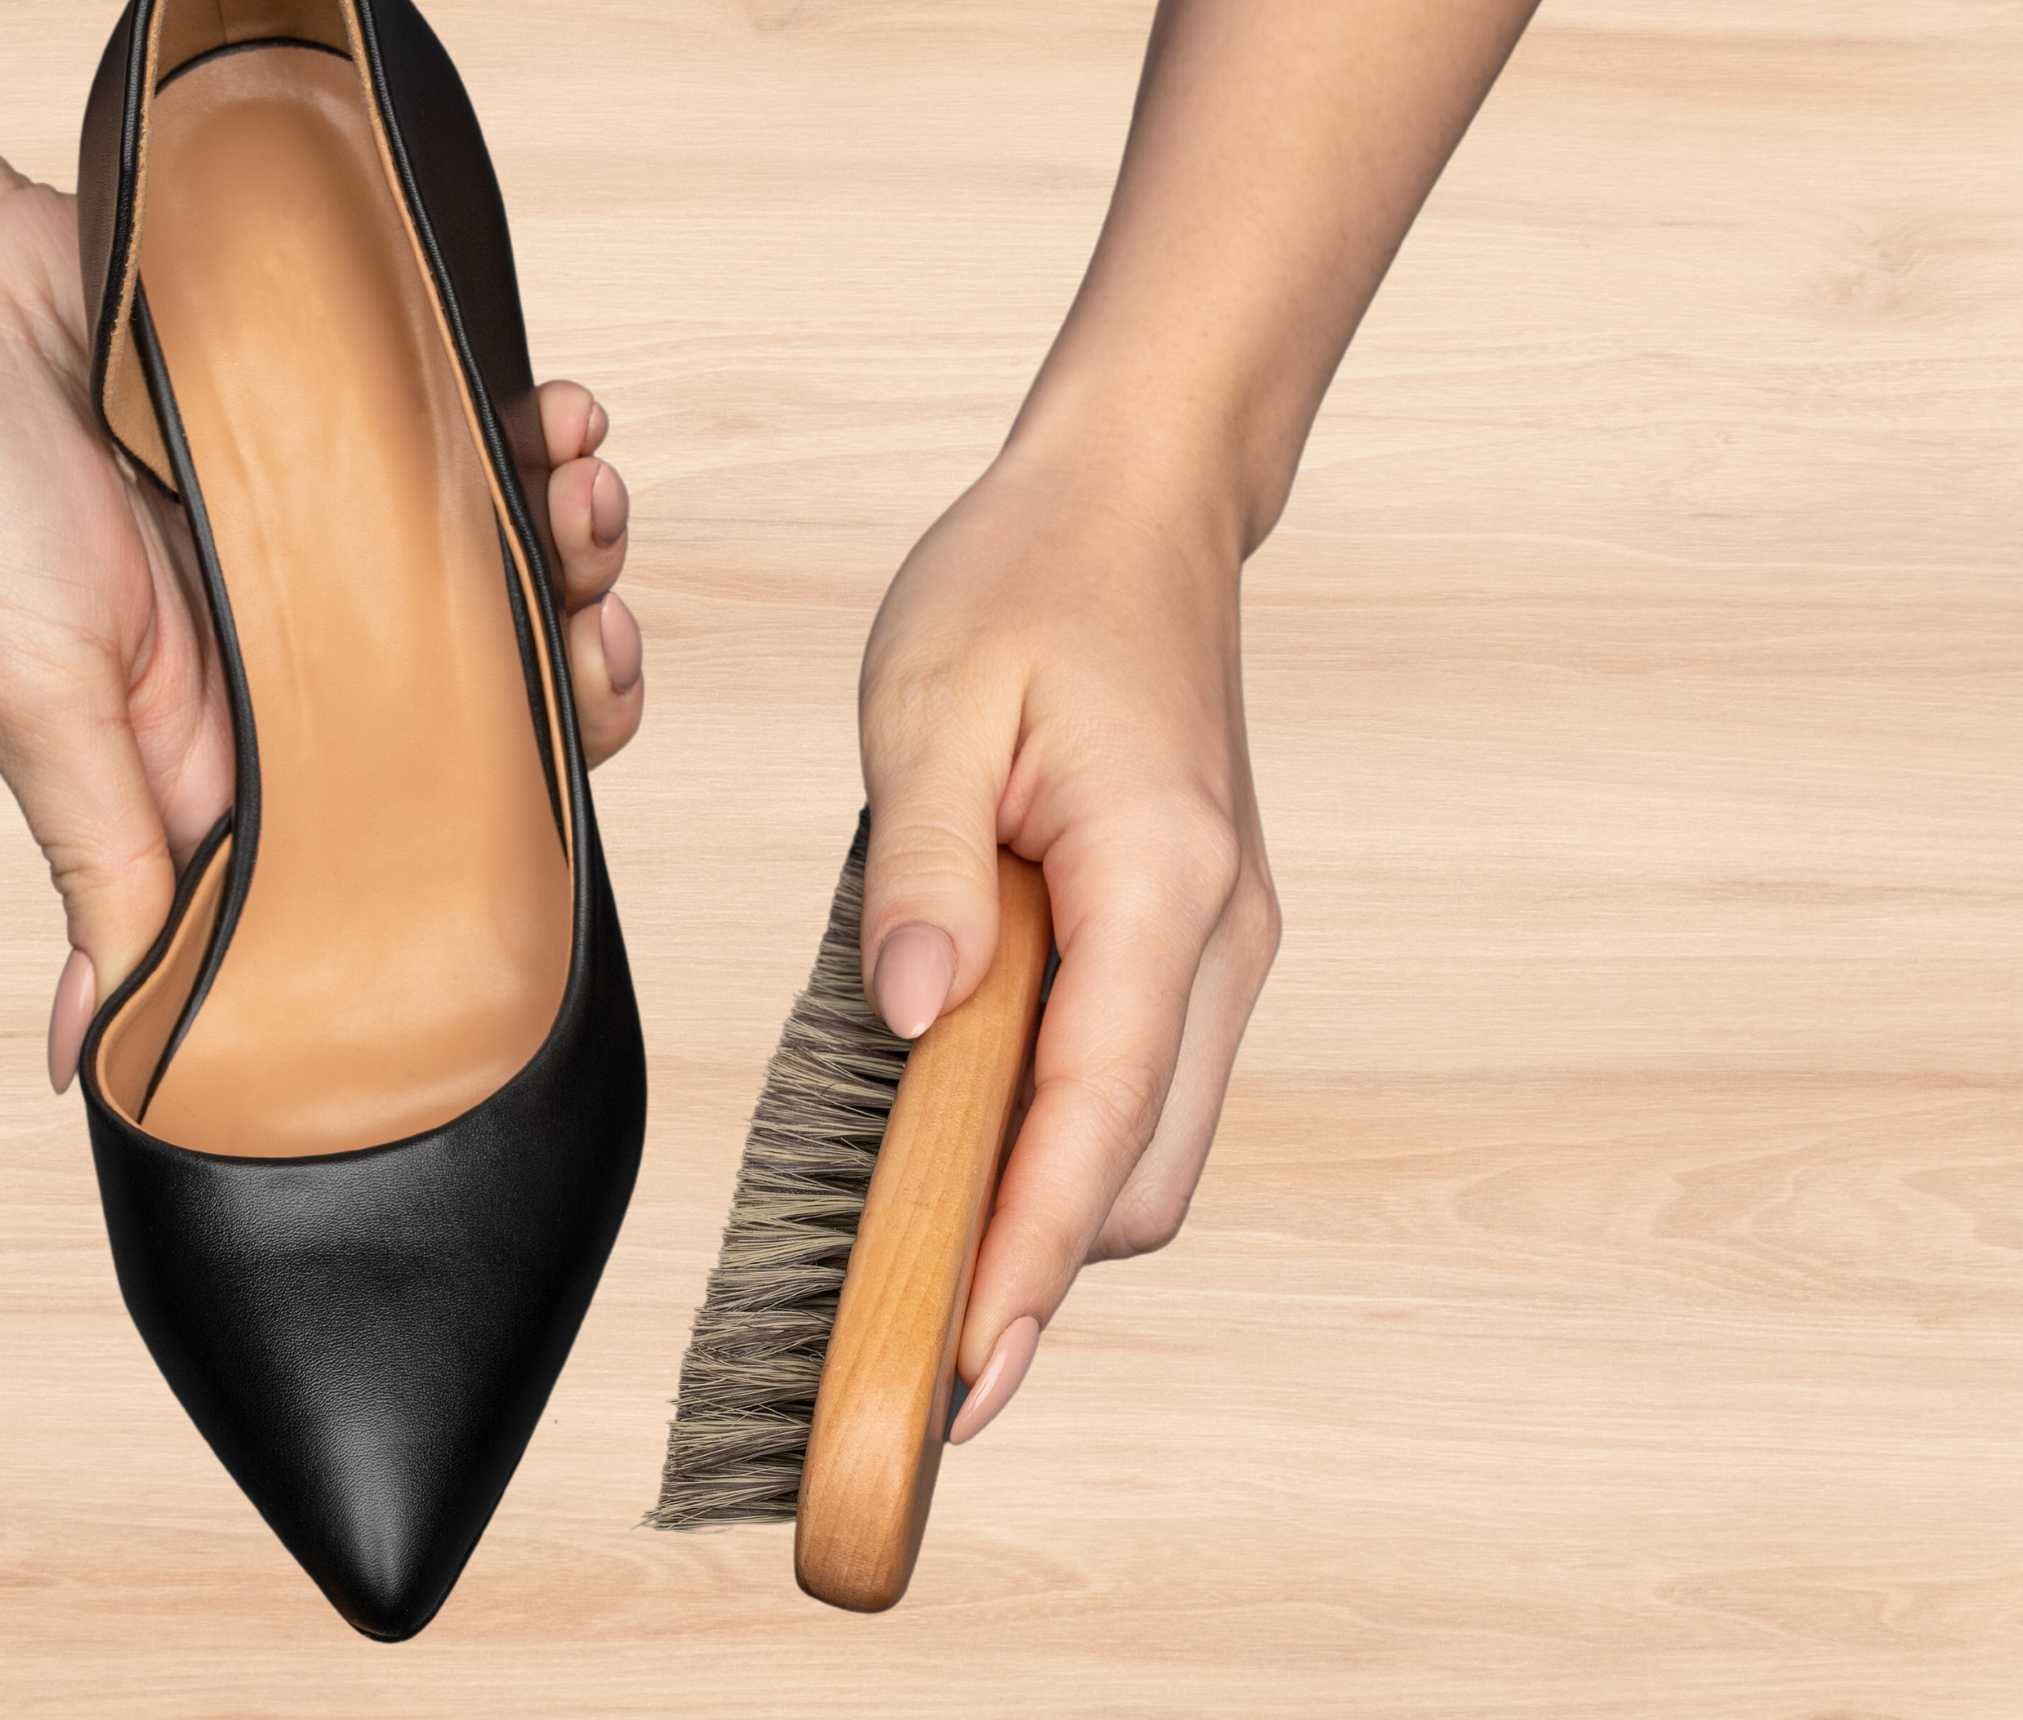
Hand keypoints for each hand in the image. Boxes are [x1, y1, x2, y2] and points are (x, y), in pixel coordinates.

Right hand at [0, 179, 643, 1089]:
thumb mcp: (39, 715)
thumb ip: (104, 876)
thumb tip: (94, 1062)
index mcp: (248, 756)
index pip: (423, 823)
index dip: (523, 804)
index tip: (568, 756)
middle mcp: (310, 661)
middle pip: (502, 699)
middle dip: (578, 666)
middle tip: (595, 623)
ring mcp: (338, 543)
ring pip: (513, 574)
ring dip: (578, 542)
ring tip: (580, 491)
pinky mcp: (343, 435)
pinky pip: (477, 446)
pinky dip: (540, 436)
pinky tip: (559, 415)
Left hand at [856, 445, 1279, 1441]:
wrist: (1136, 504)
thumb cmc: (1027, 580)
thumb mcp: (931, 703)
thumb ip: (916, 868)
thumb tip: (912, 1019)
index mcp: (1157, 878)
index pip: (1094, 1117)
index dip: (1020, 1257)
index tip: (951, 1372)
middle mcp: (1218, 933)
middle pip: (1144, 1173)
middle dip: (1035, 1274)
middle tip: (902, 1356)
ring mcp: (1219, 941)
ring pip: (1148, 1144)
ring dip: (1046, 1219)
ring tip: (915, 1274)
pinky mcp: (1190, 936)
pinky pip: (1136, 1083)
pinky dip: (1058, 1147)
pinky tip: (964, 1154)